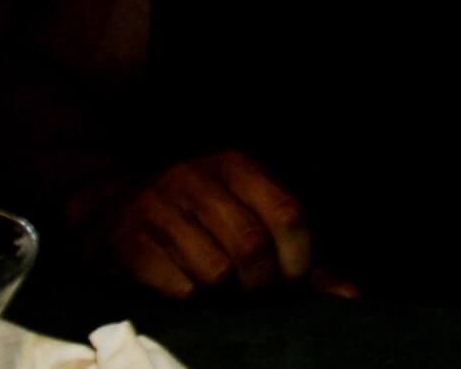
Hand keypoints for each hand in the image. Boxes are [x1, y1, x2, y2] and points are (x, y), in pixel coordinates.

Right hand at [101, 150, 311, 298]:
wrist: (109, 203)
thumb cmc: (198, 218)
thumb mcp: (248, 217)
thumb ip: (300, 257)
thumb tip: (351, 296)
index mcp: (237, 164)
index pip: (288, 213)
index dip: (297, 259)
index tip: (290, 281)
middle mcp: (197, 175)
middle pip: (252, 246)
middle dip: (260, 285)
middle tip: (254, 296)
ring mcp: (158, 202)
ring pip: (214, 270)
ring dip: (220, 292)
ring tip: (214, 285)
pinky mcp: (126, 236)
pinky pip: (174, 285)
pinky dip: (185, 296)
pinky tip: (180, 284)